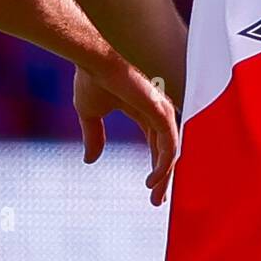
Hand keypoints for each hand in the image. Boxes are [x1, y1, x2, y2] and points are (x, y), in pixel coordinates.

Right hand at [74, 60, 177, 205]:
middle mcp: (157, 111)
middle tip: (157, 201)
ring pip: (170, 150)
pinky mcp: (160, 110)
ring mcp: (161, 110)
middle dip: (163, 177)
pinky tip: (155, 179)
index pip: (156, 144)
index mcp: (144, 111)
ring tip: (156, 196)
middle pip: (167, 150)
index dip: (156, 167)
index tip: (150, 189)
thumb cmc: (92, 78)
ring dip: (164, 175)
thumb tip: (90, 160)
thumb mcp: (90, 114)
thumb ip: (94, 135)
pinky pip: (169, 143)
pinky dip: (164, 163)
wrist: (92, 60)